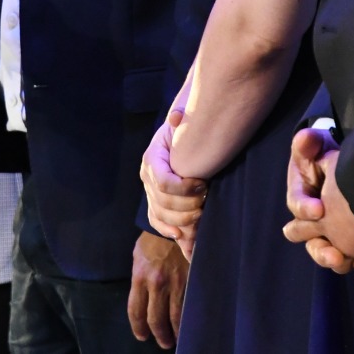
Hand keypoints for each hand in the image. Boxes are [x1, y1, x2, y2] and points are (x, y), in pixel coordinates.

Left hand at [127, 231, 187, 349]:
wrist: (174, 224)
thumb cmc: (153, 240)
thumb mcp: (139, 257)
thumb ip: (140, 279)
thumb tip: (143, 299)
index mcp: (140, 276)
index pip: (135, 310)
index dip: (138, 327)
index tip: (141, 335)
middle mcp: (156, 283)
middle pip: (154, 318)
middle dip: (157, 334)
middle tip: (161, 342)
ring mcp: (175, 283)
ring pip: (174, 316)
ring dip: (174, 332)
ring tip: (175, 339)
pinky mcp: (190, 280)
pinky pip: (189, 305)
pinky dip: (188, 318)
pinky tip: (188, 325)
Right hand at [141, 109, 206, 258]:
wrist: (180, 139)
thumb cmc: (184, 132)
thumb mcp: (182, 122)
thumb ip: (180, 119)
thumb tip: (177, 117)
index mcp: (152, 158)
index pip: (163, 182)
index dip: (184, 188)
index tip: (203, 184)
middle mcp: (147, 177)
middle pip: (162, 202)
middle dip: (186, 206)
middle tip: (206, 200)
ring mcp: (150, 192)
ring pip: (160, 215)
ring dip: (181, 220)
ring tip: (201, 215)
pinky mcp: (155, 203)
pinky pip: (156, 221)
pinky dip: (167, 230)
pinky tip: (180, 235)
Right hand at [284, 127, 353, 274]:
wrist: (351, 166)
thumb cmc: (325, 155)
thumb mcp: (315, 146)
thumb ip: (308, 143)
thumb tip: (305, 138)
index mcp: (302, 199)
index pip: (298, 207)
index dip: (306, 209)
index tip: (320, 209)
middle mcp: (315, 223)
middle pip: (312, 242)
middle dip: (322, 250)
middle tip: (335, 255)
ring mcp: (334, 235)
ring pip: (332, 256)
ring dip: (342, 262)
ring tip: (353, 264)